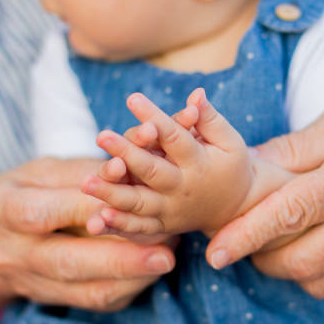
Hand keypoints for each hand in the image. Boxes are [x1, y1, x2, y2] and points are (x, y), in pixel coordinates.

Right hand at [0, 157, 174, 310]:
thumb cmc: (23, 193)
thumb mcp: (41, 171)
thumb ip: (82, 171)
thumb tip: (126, 167)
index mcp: (1, 210)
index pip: (42, 212)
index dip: (85, 208)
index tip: (130, 199)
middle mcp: (11, 253)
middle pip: (65, 262)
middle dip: (118, 259)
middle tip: (164, 254)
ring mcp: (31, 282)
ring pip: (85, 290)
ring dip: (132, 277)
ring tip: (168, 259)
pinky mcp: (55, 299)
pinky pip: (95, 300)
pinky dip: (129, 286)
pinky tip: (152, 270)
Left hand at [83, 89, 292, 236]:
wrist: (236, 207)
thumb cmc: (231, 166)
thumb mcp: (229, 141)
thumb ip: (210, 119)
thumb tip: (196, 94)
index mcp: (199, 163)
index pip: (174, 137)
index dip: (154, 117)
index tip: (132, 98)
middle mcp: (182, 189)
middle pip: (151, 170)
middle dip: (126, 153)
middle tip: (102, 135)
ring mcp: (171, 211)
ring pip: (139, 203)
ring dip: (112, 194)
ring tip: (86, 182)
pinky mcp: (162, 226)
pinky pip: (138, 228)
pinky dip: (119, 225)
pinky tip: (97, 217)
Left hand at [206, 89, 323, 297]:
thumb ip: (289, 150)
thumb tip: (243, 168)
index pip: (291, 214)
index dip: (248, 236)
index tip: (216, 253)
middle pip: (301, 259)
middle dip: (260, 258)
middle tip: (243, 241)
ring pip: (321, 279)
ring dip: (287, 268)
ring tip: (276, 244)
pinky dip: (319, 272)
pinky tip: (313, 248)